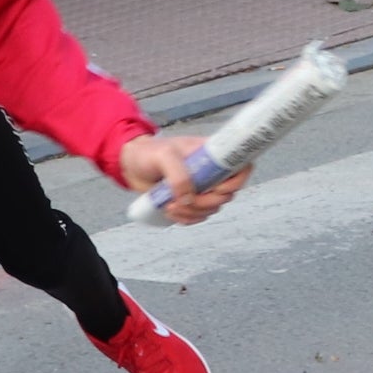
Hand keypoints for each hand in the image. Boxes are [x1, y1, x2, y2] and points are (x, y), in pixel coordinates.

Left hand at [120, 133, 248, 224]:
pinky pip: (198, 217)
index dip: (236, 181)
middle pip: (226, 195)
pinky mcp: (191, 201)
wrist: (131, 165)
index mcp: (212, 155)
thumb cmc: (148, 153)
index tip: (217, 188)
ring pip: (212, 209)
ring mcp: (202, 188)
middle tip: (183, 200)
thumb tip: (190, 199)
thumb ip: (179, 176)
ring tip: (171, 206)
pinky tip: (171, 212)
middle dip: (206, 203)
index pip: (241, 167)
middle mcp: (211, 172)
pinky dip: (186, 219)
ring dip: (193, 213)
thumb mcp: (164, 156)